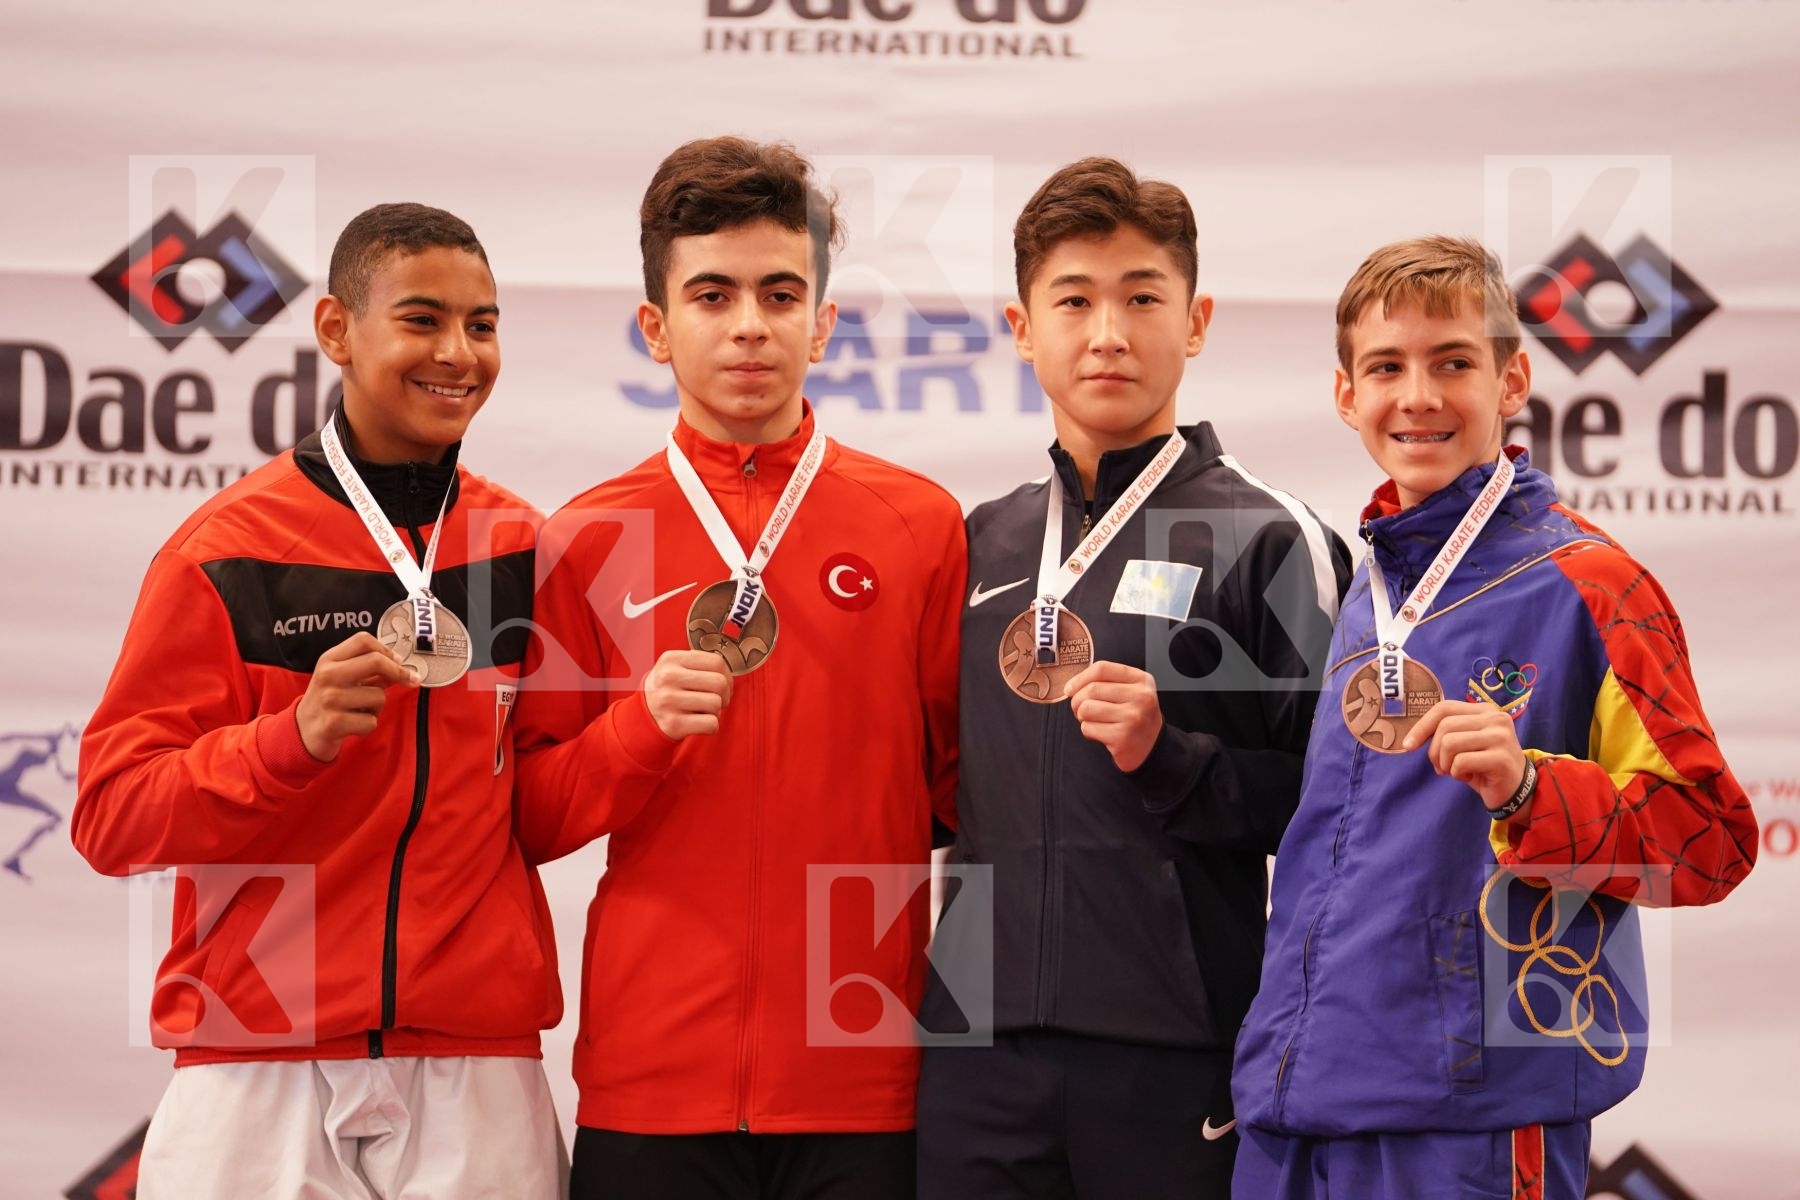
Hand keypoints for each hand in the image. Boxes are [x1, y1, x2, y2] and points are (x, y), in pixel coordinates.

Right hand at [296, 633, 419, 762]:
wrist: (303, 731)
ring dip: (377, 706)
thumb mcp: (342, 678)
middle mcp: (327, 675)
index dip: (387, 650)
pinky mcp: (333, 723)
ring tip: (360, 709)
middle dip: (398, 672)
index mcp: (329, 659)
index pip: (363, 640)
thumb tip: (402, 667)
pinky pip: (371, 721)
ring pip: (378, 696)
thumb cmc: (330, 700)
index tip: (399, 662)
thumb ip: (369, 670)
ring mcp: (329, 699)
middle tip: (409, 680)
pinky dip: (368, 725)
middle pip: (375, 661)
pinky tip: (354, 724)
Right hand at [644, 649, 734, 739]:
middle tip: (716, 700)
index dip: (727, 676)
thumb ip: (701, 664)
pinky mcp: (673, 723)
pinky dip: (711, 726)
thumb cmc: (669, 689)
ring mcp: (669, 701)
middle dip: (725, 694)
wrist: (644, 715)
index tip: (722, 685)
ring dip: (716, 711)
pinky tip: (699, 722)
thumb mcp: (676, 667)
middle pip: (719, 683)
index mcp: (671, 659)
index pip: (716, 662)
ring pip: (716, 704)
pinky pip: (711, 724)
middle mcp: (668, 677)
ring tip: (703, 711)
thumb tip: (729, 674)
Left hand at [1064, 660, 1162, 773]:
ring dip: (1082, 717)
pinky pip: (1088, 728)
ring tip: (1093, 720)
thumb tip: (1071, 687)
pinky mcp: (1122, 738)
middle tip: (1081, 709)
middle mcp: (1140, 697)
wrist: (1151, 746)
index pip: (1102, 669)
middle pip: (1091, 689)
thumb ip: (1106, 682)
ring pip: (1086, 709)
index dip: (1080, 678)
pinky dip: (1088, 731)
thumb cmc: (1134, 715)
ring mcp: (1132, 718)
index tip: (1070, 688)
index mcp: (1141, 680)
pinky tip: (1101, 733)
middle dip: (1078, 701)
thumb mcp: (1130, 691)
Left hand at [1403, 700, 1528, 813]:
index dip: (1421, 726)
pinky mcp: (1501, 757)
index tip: (1408, 746)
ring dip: (1446, 763)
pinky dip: (1458, 774)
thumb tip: (1412, 736)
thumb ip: (1446, 732)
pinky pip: (1461, 762)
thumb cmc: (1483, 766)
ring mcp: (1500, 736)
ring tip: (1458, 771)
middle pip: (1444, 727)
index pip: (1444, 708)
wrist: (1515, 791)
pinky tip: (1470, 777)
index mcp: (1484, 710)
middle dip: (1434, 752)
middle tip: (1442, 768)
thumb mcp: (1464, 744)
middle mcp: (1495, 718)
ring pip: (1450, 743)